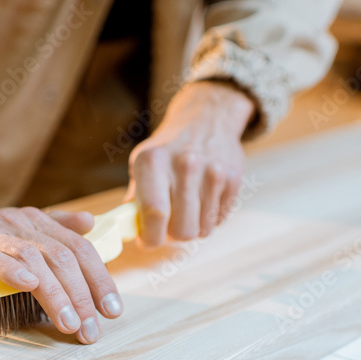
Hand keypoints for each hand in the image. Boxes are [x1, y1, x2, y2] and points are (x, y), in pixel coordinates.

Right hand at [0, 200, 122, 343]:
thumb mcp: (14, 241)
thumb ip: (50, 235)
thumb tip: (90, 225)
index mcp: (32, 224)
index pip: (77, 248)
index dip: (99, 278)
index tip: (113, 310)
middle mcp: (13, 224)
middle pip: (60, 255)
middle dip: (82, 294)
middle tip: (93, 328)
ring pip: (30, 258)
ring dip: (54, 292)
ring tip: (70, 321)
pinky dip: (9, 269)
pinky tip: (28, 285)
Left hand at [125, 81, 253, 245]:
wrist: (206, 120)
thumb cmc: (167, 150)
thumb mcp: (142, 164)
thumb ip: (134, 199)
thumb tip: (128, 230)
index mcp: (153, 162)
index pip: (154, 214)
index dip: (150, 237)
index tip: (147, 240)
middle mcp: (185, 165)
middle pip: (181, 231)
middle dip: (172, 234)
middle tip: (168, 222)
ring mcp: (212, 173)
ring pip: (201, 230)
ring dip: (192, 226)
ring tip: (186, 206)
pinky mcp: (232, 180)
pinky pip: (218, 220)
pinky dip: (209, 217)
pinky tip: (203, 198)